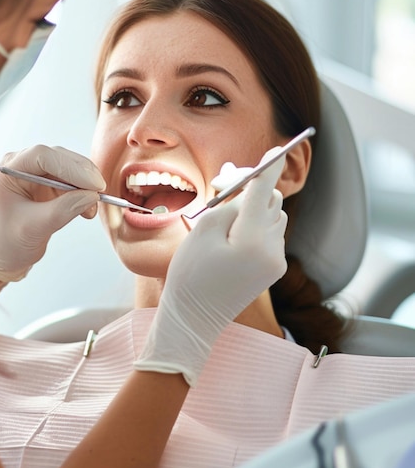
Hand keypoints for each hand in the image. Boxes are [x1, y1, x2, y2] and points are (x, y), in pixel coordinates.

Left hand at [0, 145, 104, 281]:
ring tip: (92, 207)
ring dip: (86, 184)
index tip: (92, 183)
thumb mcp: (34, 227)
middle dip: (82, 174)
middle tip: (100, 191)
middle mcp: (22, 166)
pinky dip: (85, 191)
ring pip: (70, 167)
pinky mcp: (51, 182)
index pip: (41, 156)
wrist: (7, 253)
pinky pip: (74, 180)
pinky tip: (88, 208)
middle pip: (59, 157)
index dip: (69, 167)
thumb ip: (62, 210)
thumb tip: (90, 196)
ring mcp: (38, 173)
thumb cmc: (9, 241)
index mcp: (9, 171)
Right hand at [134, 150, 287, 385]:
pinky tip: (233, 234)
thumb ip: (229, 206)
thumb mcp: (203, 231)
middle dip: (254, 189)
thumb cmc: (190, 274)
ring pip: (273, 218)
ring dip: (255, 208)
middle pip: (272, 203)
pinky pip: (271, 235)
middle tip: (226, 184)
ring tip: (225, 214)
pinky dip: (256, 226)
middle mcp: (273, 250)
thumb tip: (248, 194)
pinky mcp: (273, 270)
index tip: (277, 149)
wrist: (194, 318)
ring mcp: (276, 262)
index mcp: (254, 239)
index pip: (264, 192)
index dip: (268, 168)